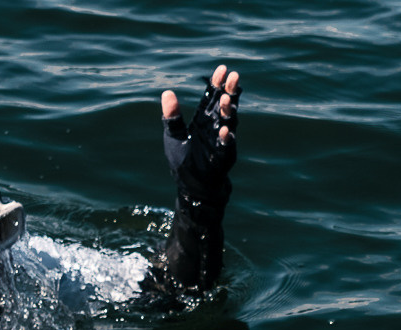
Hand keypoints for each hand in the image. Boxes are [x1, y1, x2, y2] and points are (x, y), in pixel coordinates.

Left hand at [161, 64, 240, 202]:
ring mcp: (221, 143)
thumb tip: (167, 92)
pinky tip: (224, 132)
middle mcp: (215, 128)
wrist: (194, 189)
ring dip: (228, 112)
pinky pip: (226, 148)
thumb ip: (172, 116)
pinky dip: (226, 140)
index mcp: (203, 120)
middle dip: (229, 91)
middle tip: (234, 76)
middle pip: (224, 105)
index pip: (212, 97)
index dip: (217, 82)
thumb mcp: (174, 137)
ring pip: (229, 124)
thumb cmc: (184, 162)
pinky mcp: (223, 159)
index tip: (223, 68)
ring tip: (226, 99)